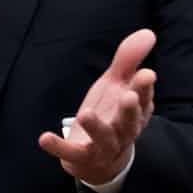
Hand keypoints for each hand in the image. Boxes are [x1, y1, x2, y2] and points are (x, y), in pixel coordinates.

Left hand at [39, 28, 156, 185]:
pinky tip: (44, 138)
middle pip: (129, 122)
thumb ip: (128, 60)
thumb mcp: (116, 85)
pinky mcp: (81, 157)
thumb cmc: (111, 114)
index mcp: (134, 112)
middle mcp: (123, 131)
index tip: (147, 73)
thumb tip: (148, 33)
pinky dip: (58, 147)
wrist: (98, 160)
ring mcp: (102, 147)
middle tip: (127, 95)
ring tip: (85, 114)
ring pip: (103, 139)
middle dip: (129, 110)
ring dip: (95, 127)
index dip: (144, 88)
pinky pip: (70, 153)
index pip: (143, 100)